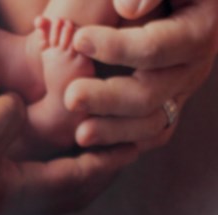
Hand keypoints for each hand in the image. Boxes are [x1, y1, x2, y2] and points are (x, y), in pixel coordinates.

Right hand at [0, 93, 138, 214]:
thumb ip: (6, 119)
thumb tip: (21, 108)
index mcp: (24, 192)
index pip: (85, 175)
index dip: (113, 157)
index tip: (135, 141)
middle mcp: (18, 205)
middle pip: (76, 191)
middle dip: (102, 170)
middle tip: (119, 147)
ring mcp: (0, 207)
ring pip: (55, 192)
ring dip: (78, 172)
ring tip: (86, 148)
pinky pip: (33, 188)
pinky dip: (51, 171)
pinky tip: (39, 154)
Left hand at [67, 0, 217, 149]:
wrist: (150, 5)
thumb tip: (129, 8)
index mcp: (197, 27)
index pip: (157, 46)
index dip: (118, 47)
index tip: (79, 40)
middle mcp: (193, 64)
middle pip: (152, 92)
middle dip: (108, 98)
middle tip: (70, 97)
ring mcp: (180, 90)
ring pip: (151, 123)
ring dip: (114, 131)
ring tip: (80, 134)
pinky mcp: (166, 107)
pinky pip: (149, 136)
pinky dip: (122, 145)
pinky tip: (91, 147)